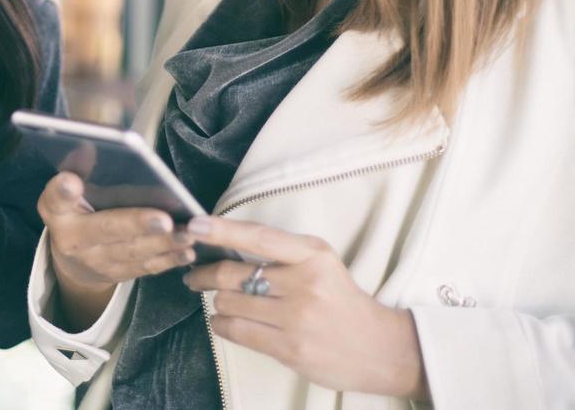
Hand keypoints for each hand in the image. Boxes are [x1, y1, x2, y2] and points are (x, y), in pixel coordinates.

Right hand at [36, 171, 197, 329]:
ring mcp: (97, 262)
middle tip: (164, 219)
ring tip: (186, 233)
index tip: (71, 181)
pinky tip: (187, 250)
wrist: (74, 261)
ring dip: (162, 243)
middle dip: (136, 224)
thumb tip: (88, 146)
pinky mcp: (119, 274)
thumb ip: (77, 169)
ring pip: (132, 251)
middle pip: (106, 229)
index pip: (56, 199)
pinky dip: (169, 259)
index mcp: (58, 212)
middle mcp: (73, 240)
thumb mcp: (67, 191)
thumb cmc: (75, 212)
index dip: (63, 191)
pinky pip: (145, 267)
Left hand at [182, 216, 427, 398]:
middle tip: (193, 275)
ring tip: (220, 302)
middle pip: (233, 274)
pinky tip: (224, 322)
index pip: (257, 237)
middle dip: (204, 273)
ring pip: (229, 303)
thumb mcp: (321, 263)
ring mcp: (297, 318)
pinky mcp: (289, 348)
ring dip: (217, 302)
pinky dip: (221, 324)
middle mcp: (304, 282)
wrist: (381, 348)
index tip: (194, 225)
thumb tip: (225, 245)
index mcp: (313, 253)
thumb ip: (281, 253)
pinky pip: (236, 332)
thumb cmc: (341, 300)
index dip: (221, 230)